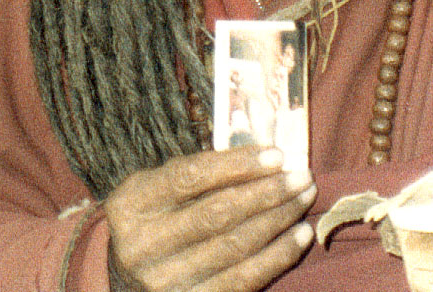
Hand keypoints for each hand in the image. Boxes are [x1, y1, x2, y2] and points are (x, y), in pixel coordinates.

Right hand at [104, 146, 315, 291]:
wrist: (129, 285)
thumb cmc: (153, 225)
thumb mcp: (155, 193)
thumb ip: (195, 173)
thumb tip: (260, 154)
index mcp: (129, 205)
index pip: (188, 178)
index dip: (235, 165)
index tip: (276, 155)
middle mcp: (142, 244)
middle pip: (216, 212)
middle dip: (266, 192)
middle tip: (301, 176)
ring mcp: (165, 280)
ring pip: (236, 244)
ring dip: (279, 219)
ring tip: (303, 199)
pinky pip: (245, 278)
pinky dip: (279, 255)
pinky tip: (300, 234)